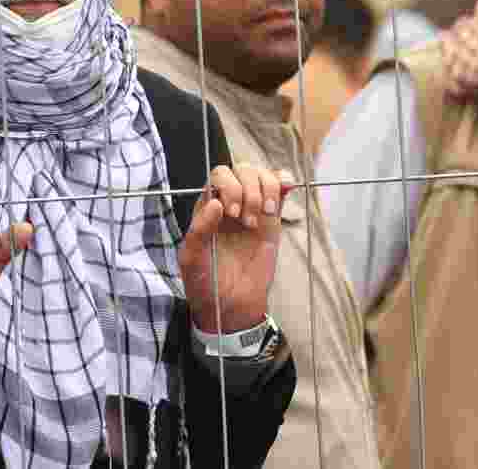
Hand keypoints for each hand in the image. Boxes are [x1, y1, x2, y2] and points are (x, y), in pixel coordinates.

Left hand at [179, 164, 290, 333]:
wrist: (232, 306)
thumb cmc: (206, 283)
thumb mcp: (192, 259)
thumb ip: (199, 230)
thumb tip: (216, 202)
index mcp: (207, 208)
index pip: (219, 176)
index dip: (229, 187)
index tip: (231, 213)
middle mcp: (230, 203)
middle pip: (242, 171)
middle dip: (248, 190)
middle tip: (247, 221)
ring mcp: (252, 209)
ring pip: (261, 176)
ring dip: (266, 188)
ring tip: (264, 215)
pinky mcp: (272, 219)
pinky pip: (278, 190)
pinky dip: (283, 182)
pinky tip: (285, 189)